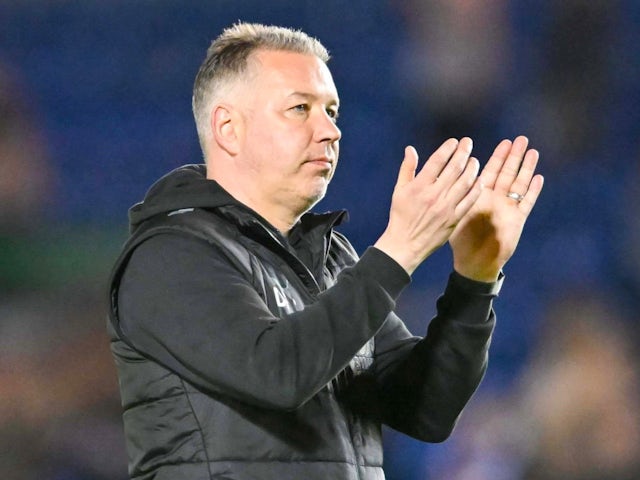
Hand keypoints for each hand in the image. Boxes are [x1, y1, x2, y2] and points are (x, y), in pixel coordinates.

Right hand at [375, 138, 481, 274]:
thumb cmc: (401, 216)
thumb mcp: (399, 191)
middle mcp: (434, 194)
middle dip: (463, 152)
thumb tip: (410, 149)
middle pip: (454, 168)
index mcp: (420, 186)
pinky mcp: (454, 218)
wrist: (406, 244)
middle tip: (468, 143)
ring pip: (465, 182)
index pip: (437, 161)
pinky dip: (476, 188)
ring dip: (472, 168)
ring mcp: (446, 207)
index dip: (448, 148)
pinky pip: (469, 200)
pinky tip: (479, 180)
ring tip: (474, 160)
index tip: (454, 142)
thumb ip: (407, 169)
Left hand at [449, 136, 543, 281]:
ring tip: (532, 151)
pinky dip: (532, 191)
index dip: (497, 157)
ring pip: (519, 184)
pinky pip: (526, 203)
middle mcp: (495, 200)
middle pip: (507, 173)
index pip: (490, 171)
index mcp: (480, 196)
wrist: (473, 261)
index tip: (503, 142)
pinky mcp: (517, 220)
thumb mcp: (455, 214)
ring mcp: (507, 209)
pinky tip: (538, 178)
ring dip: (526, 168)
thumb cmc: (461, 240)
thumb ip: (454, 197)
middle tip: (520, 138)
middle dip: (513, 156)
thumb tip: (443, 179)